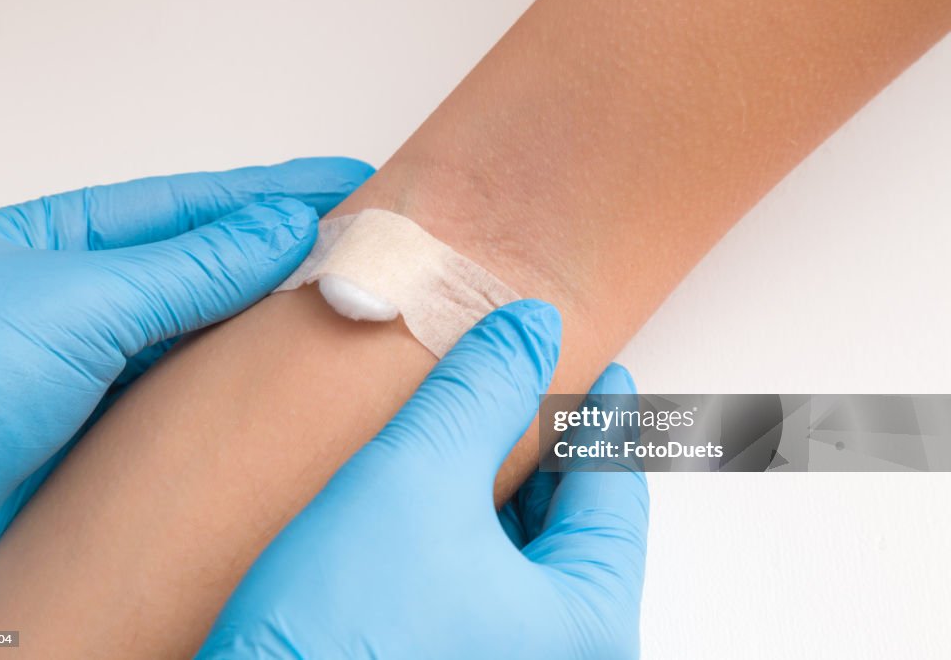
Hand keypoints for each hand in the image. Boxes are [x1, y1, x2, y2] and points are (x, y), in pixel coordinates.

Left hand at [0, 157, 372, 612]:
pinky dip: (240, 386)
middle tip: (363, 242)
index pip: (186, 206)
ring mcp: (94, 372)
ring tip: (343, 298)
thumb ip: (187, 268)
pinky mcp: (109, 438)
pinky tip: (285, 376)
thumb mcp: (74, 302)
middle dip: (283, 252)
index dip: (270, 192)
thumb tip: (279, 226)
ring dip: (269, 322)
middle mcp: (77, 303)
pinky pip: (190, 399)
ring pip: (203, 335)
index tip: (342, 182)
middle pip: (203, 266)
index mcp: (53, 243)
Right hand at [198, 300, 648, 658]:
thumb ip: (484, 391)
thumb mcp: (417, 478)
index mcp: (587, 625)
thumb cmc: (336, 634)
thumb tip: (530, 325)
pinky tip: (432, 500)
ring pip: (527, 556)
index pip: (614, 489)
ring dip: (502, 488)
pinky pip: (487, 587)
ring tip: (470, 432)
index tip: (596, 366)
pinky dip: (470, 532)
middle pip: (575, 524)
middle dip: (546, 448)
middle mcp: (560, 658)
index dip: (601, 413)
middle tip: (518, 385)